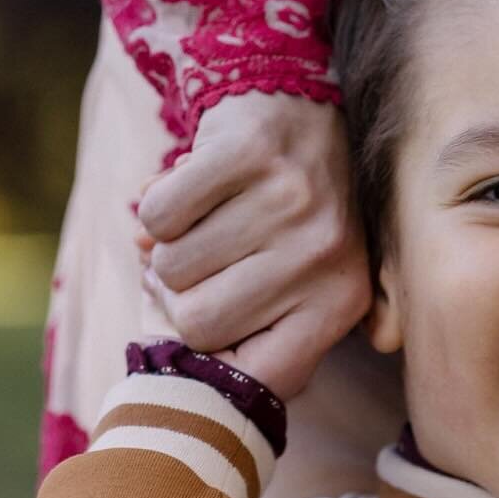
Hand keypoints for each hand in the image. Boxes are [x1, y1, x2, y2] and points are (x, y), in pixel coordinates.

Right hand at [136, 92, 372, 400]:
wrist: (304, 108)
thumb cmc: (290, 215)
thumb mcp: (301, 285)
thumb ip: (266, 343)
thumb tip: (200, 389)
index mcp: (341, 301)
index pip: (253, 376)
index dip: (211, 360)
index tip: (203, 333)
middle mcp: (324, 253)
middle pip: (198, 323)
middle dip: (180, 296)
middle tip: (199, 262)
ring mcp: (289, 199)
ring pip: (173, 266)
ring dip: (168, 248)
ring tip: (203, 222)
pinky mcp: (248, 150)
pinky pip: (160, 214)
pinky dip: (156, 205)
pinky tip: (189, 188)